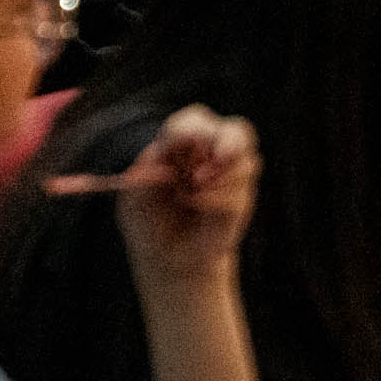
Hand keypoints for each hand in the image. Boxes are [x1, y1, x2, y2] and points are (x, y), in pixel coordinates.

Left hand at [116, 105, 258, 290]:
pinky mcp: (240, 200)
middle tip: (219, 157)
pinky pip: (239, 194)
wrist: (168, 258)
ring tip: (188, 197)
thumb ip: (145, 178)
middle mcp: (209, 153)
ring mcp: (228, 176)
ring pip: (245, 163)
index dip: (193, 130)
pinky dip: (218, 200)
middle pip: (236, 132)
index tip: (184, 142)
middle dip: (229, 142)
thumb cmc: (147, 222)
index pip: (195, 122)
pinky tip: (200, 208)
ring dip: (218, 180)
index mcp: (180, 142)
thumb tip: (162, 160)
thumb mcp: (134, 200)